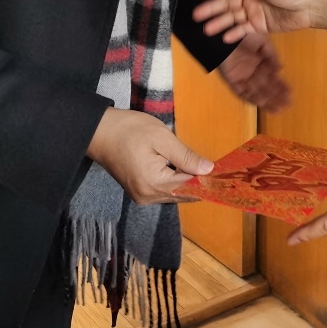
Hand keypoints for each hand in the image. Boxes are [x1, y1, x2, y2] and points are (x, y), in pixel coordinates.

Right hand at [85, 108, 211, 204]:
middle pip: (183, 195)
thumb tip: (209, 170)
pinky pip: (164, 191)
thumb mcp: (161, 137)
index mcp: (154, 184)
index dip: (208, 181)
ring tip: (207, 171)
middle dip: (201, 184)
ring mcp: (142, 197)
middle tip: (221, 173)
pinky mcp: (139, 192)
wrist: (100, 132)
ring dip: (189, 184)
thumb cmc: (130, 130)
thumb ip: (185, 156)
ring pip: (174, 194)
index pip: (189, 188)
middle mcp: (148, 197)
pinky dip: (176, 183)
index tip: (226, 176)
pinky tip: (187, 172)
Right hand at [192, 0, 320, 42]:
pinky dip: (234, 34)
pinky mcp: (259, 25)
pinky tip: (224, 38)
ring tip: (206, 30)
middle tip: (196, 15)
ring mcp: (253, 12)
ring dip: (219, 23)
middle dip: (211, 8)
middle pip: (226, 3)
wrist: (310, 8)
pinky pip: (243, 30)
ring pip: (232, 18)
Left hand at [217, 31, 291, 111]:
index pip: (272, 78)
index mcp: (260, 64)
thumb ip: (271, 55)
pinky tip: (262, 103)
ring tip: (278, 108)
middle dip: (277, 97)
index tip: (290, 93)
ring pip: (256, 93)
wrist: (224, 36)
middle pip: (266, 88)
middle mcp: (252, 73)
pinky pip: (243, 92)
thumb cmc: (243, 36)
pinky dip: (252, 98)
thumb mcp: (262, 42)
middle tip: (288, 105)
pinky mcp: (232, 81)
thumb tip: (281, 69)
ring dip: (267, 101)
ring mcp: (242, 78)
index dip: (281, 86)